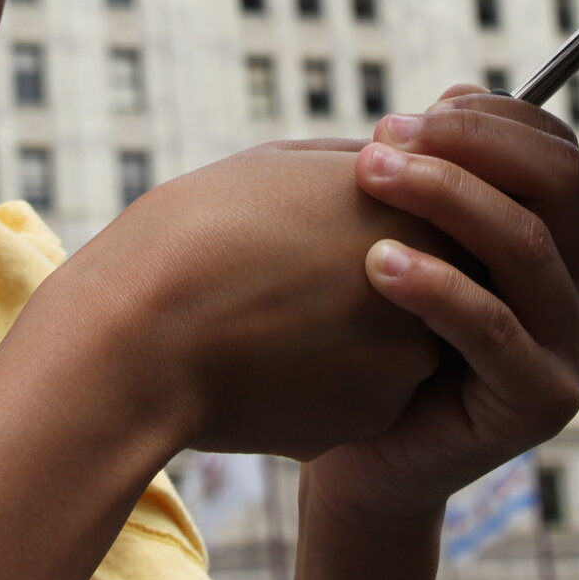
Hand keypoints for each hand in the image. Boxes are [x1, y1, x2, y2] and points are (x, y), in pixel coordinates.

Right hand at [24, 141, 450, 459]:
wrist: (138, 338)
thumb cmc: (197, 231)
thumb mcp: (283, 165)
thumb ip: (363, 165)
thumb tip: (405, 158)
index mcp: (418, 212)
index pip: (440, 216)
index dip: (376, 219)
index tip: (318, 225)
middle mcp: (435, 288)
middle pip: (429, 283)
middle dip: (377, 279)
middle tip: (293, 271)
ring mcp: (407, 362)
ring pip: (395, 344)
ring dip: (352, 333)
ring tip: (272, 314)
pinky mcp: (371, 421)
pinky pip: (361, 394)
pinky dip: (324, 380)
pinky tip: (264, 360)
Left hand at [305, 84, 578, 524]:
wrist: (364, 455)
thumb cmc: (384, 337)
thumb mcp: (419, 239)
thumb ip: (447, 174)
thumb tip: (460, 89)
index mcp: (569, 246)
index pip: (557, 151)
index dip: (485, 120)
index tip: (402, 119)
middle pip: (556, 183)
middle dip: (466, 147)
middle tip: (380, 144)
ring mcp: (573, 352)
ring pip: (523, 243)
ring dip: (441, 196)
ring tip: (368, 176)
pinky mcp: (541, 402)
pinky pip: (492, 326)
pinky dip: (434, 283)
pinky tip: (375, 261)